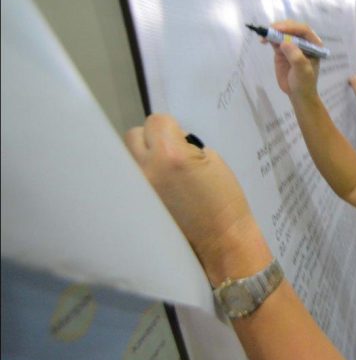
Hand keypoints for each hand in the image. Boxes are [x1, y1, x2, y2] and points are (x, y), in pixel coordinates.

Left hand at [125, 114, 266, 282]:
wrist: (221, 239)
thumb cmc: (225, 199)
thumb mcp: (213, 159)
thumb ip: (186, 145)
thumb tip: (168, 141)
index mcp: (170, 154)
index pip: (156, 121)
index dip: (172, 128)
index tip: (183, 142)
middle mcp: (146, 168)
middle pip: (134, 134)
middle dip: (152, 139)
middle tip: (171, 155)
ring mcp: (136, 188)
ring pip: (127, 156)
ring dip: (143, 156)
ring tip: (163, 171)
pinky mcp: (133, 204)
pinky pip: (130, 178)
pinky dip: (141, 177)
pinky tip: (159, 188)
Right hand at [268, 20, 321, 99]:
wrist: (298, 94)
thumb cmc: (304, 83)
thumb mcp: (303, 71)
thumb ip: (296, 57)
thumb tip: (284, 42)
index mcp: (314, 44)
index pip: (303, 30)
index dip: (291, 27)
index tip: (278, 30)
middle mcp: (303, 41)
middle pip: (292, 28)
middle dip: (280, 27)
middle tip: (269, 31)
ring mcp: (292, 45)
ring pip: (282, 32)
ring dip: (272, 31)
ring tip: (263, 35)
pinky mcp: (282, 50)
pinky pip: (275, 40)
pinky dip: (268, 38)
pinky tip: (262, 40)